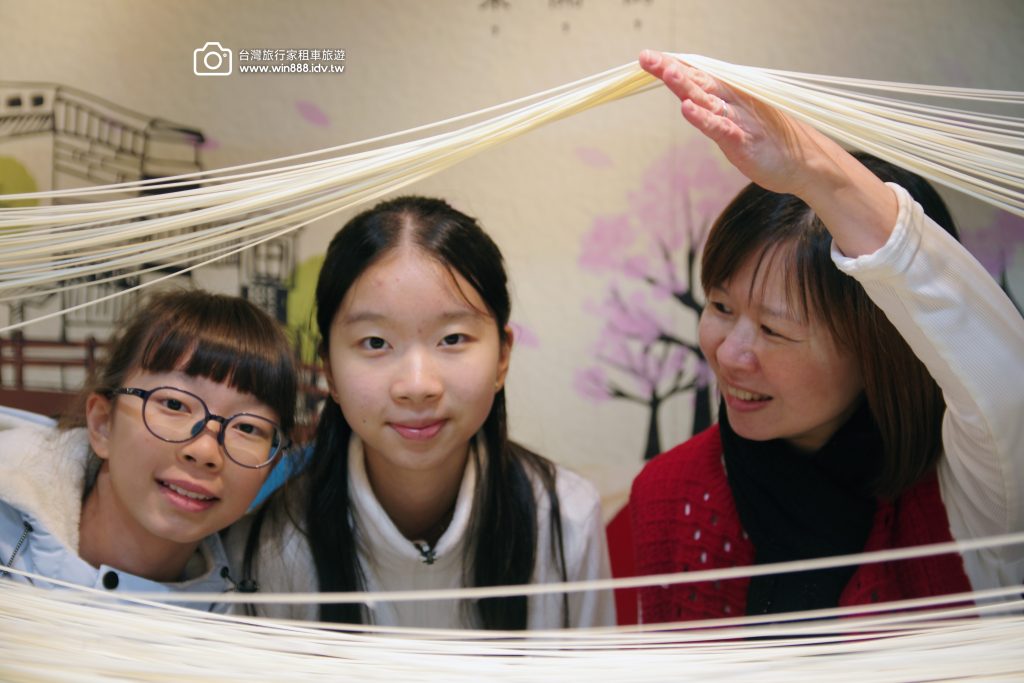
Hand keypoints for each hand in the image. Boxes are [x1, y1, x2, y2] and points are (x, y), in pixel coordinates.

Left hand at [638, 49, 825, 197]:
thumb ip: (714, 108)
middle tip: (647, 57)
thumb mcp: (736, 120)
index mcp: (729, 96)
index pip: (697, 76)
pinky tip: (688, 110)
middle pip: (698, 82)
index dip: (673, 66)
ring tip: (667, 72)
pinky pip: (720, 128)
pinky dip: (704, 119)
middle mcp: (733, 102)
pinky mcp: (744, 141)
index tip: (649, 57)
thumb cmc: (769, 140)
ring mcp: (739, 120)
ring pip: (708, 100)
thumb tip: (690, 95)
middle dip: (671, 70)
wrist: (804, 162)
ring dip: (686, 86)